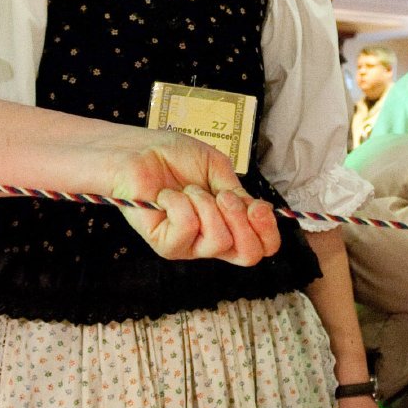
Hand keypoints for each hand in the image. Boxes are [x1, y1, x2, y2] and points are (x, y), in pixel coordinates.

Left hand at [105, 132, 281, 265]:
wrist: (138, 152)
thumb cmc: (173, 157)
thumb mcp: (218, 169)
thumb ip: (240, 193)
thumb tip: (259, 211)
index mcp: (229, 224)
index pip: (262, 247)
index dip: (269, 232)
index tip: (259, 207)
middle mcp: (210, 240)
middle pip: (247, 255)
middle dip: (242, 220)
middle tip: (223, 196)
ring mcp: (188, 246)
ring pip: (220, 240)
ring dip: (206, 204)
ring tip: (188, 190)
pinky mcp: (166, 244)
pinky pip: (189, 227)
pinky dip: (180, 202)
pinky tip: (166, 195)